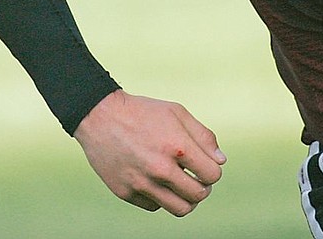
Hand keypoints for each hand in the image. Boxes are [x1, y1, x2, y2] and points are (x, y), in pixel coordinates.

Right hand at [73, 90, 225, 215]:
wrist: (101, 117)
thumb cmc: (143, 112)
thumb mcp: (177, 113)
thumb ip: (203, 137)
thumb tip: (220, 162)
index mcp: (177, 146)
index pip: (212, 174)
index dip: (214, 171)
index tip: (206, 165)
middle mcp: (160, 168)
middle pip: (198, 195)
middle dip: (203, 187)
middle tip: (197, 178)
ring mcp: (142, 183)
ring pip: (179, 209)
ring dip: (186, 199)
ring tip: (183, 186)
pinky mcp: (126, 193)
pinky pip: (155, 207)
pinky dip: (161, 198)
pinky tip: (158, 182)